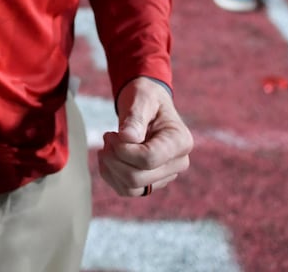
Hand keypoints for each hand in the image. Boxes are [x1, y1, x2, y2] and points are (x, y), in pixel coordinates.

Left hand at [97, 77, 192, 197]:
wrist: (147, 104)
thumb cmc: (146, 97)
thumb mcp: (141, 98)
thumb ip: (135, 117)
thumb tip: (127, 137)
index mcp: (181, 141)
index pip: (149, 159)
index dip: (124, 150)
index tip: (112, 133)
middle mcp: (178, 162)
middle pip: (138, 177)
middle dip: (114, 158)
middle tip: (107, 137)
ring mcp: (166, 175)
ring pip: (132, 188)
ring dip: (111, 168)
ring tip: (107, 146)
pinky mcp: (152, 181)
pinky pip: (128, 190)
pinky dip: (111, 176)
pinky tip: (107, 157)